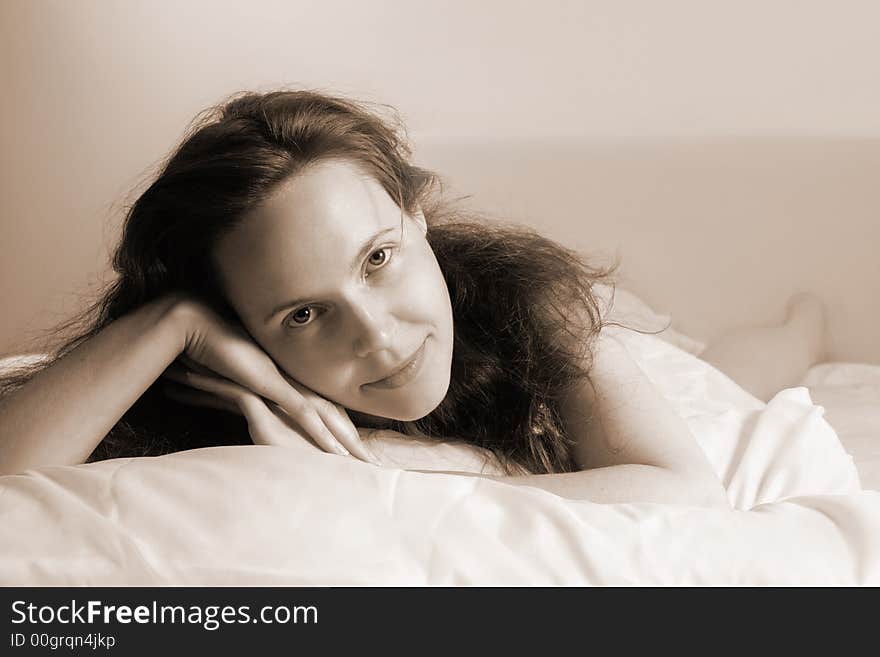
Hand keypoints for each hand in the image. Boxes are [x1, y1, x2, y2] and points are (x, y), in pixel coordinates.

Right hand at [162, 296, 380, 464]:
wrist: (201, 329)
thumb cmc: (215, 353)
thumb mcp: (236, 381)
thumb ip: (247, 397)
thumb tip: (249, 409)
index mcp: (289, 381)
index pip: (324, 409)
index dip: (342, 429)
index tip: (357, 450)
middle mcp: (294, 381)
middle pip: (334, 414)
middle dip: (354, 440)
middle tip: (373, 462)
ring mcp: (287, 382)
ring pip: (326, 416)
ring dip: (346, 440)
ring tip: (363, 461)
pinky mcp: (275, 386)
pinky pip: (303, 413)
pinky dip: (320, 433)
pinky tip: (335, 450)